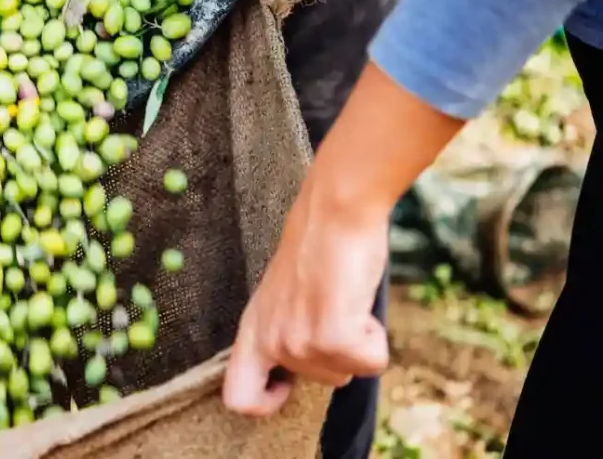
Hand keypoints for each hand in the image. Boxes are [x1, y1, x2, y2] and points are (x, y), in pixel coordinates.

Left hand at [222, 177, 389, 415]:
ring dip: (359, 341)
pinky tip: (359, 304)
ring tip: (346, 300)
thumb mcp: (286, 297)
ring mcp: (298, 342)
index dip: (266, 401)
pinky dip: (376, 338)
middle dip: (339, 353)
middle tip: (335, 309)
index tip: (288, 385)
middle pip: (318, 383)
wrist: (334, 214)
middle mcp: (270, 341)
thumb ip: (287, 332)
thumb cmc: (318, 247)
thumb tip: (310, 359)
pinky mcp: (332, 338)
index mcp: (253, 330)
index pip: (239, 396)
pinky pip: (370, 362)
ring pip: (346, 372)